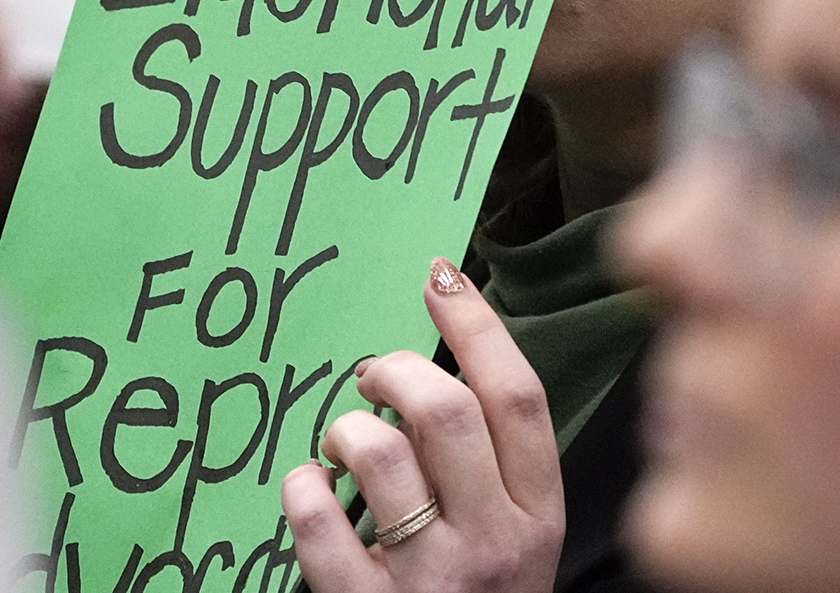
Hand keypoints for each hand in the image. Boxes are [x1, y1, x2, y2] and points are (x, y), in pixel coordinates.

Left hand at [283, 259, 564, 592]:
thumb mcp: (510, 536)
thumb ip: (487, 464)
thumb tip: (431, 363)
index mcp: (538, 516)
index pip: (517, 398)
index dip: (476, 324)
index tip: (439, 276)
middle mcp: (495, 544)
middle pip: (446, 411)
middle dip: (392, 371)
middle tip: (369, 380)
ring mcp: (433, 579)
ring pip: (378, 454)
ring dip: (345, 429)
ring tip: (341, 445)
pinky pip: (317, 520)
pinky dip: (301, 488)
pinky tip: (308, 490)